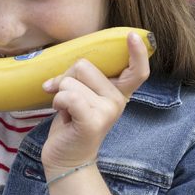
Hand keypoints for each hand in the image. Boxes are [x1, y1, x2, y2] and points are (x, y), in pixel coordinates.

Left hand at [40, 32, 149, 176]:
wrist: (67, 158)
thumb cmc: (72, 123)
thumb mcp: (82, 96)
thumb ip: (83, 78)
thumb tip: (69, 62)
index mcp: (118, 92)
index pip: (137, 70)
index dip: (137, 52)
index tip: (131, 36)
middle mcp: (118, 100)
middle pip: (84, 65)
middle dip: (65, 77)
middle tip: (66, 98)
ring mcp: (108, 111)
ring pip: (71, 81)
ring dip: (59, 94)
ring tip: (66, 111)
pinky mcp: (93, 121)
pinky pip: (68, 96)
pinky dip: (57, 102)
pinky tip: (62, 115)